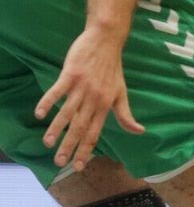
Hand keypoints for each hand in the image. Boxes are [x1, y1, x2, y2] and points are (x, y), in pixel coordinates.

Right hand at [35, 26, 145, 171]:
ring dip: (57, 128)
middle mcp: (94, 99)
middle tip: (59, 162)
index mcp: (106, 105)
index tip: (79, 165)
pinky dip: (49, 101)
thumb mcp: (122, 92)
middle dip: (70, 146)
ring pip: (68, 111)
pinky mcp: (70, 74)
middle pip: (80, 126)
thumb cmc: (113, 68)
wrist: (106, 41)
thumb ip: (125, 115)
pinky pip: (57, 90)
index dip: (87, 149)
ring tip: (48, 143)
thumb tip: (139, 131)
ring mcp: (82, 86)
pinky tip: (40, 114)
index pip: (95, 132)